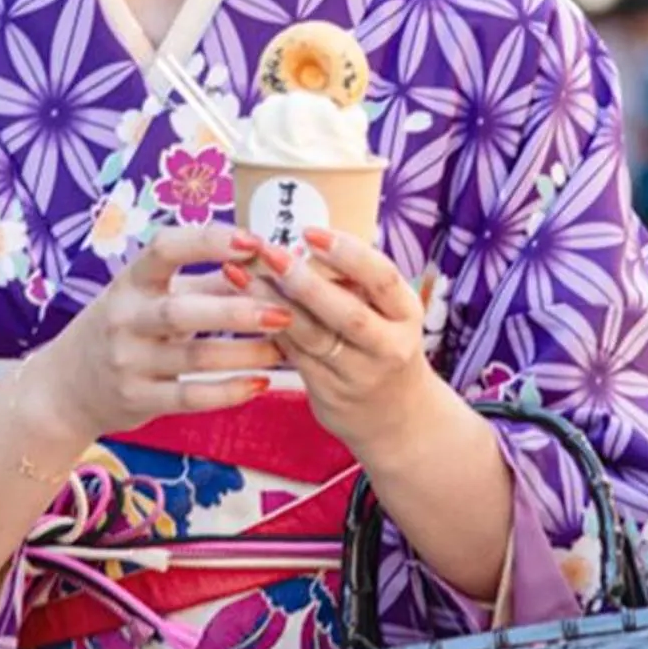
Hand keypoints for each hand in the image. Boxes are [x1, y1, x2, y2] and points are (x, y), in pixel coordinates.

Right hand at [19, 224, 291, 443]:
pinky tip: (260, 384)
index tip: (253, 241)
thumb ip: (209, 281)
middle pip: (182, 312)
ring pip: (193, 358)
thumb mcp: (154, 296)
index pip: (164, 249)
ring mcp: (127, 361)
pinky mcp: (136, 399)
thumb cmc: (127, 327)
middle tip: (285, 311)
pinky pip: (188, 397)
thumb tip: (269, 262)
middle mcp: (124, 318)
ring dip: (244, 354)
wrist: (67, 387)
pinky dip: (227, 393)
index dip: (209, 241)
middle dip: (236, 310)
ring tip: (284, 350)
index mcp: (131, 281)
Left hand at [264, 227, 437, 456]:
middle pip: (347, 314)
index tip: (310, 232)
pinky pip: (295, 355)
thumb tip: (299, 243)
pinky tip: (243, 305)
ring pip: (312, 337)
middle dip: (306, 283)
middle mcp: (389, 347)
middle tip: (270, 254)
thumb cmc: (384, 343)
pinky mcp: (330, 394)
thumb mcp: (388, 311)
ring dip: (273, 304)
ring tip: (240, 275)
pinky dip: (269, 328)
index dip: (348, 254)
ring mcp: (359, 375)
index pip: (383, 278)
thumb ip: (355, 282)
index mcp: (407, 314)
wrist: (398, 416)